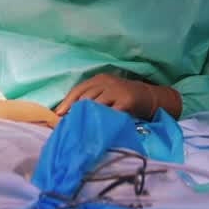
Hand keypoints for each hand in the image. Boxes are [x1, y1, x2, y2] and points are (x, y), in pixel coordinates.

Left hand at [54, 73, 180, 118]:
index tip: (58, 115)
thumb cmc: (123, 98)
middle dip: (75, 112)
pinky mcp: (126, 100)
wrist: (150, 97)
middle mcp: (107, 82)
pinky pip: (111, 112)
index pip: (78, 90)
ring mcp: (116, 90)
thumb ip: (91, 99)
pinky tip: (97, 129)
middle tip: (68, 125)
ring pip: (96, 104)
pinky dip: (103, 121)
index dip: (67, 102)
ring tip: (80, 129)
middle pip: (85, 97)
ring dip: (87, 117)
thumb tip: (69, 114)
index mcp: (99, 79)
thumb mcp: (107, 93)